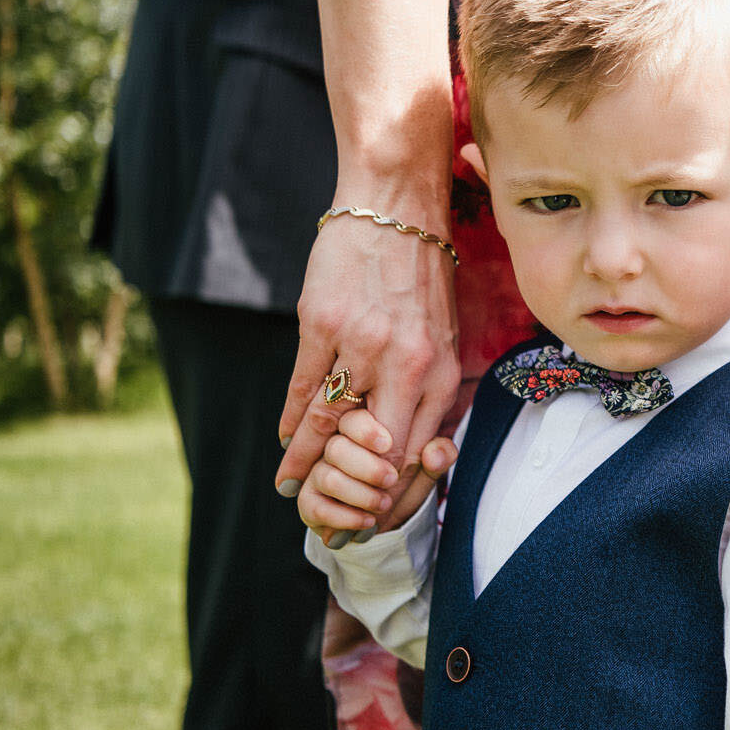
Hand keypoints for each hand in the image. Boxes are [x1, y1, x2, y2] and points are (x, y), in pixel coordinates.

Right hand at [275, 207, 459, 532]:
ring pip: (329, 423)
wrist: (395, 208)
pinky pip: (304, 386)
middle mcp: (405, 365)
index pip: (416, 451)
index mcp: (440, 372)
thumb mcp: (442, 335)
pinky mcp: (323, 325)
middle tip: (327, 521)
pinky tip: (287, 440)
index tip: (375, 516)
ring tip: (291, 489)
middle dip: (351, 491)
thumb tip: (414, 442)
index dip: (392, 491)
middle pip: (374, 449)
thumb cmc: (423, 276)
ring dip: (307, 463)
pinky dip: (293, 420)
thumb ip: (428, 385)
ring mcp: (362, 345)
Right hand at [297, 406, 456, 542]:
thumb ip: (439, 456)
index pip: (352, 418)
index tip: (387, 444)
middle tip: (391, 479)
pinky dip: (344, 517)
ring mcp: (317, 472)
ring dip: (359, 494)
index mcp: (360, 428)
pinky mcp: (307, 500)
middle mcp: (332, 446)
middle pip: (336, 447)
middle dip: (366, 467)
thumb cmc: (406, 483)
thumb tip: (437, 452)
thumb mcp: (428, 468)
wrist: (388, 520)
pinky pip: (312, 505)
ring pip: (326, 476)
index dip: (366, 430)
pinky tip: (368, 522)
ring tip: (384, 504)